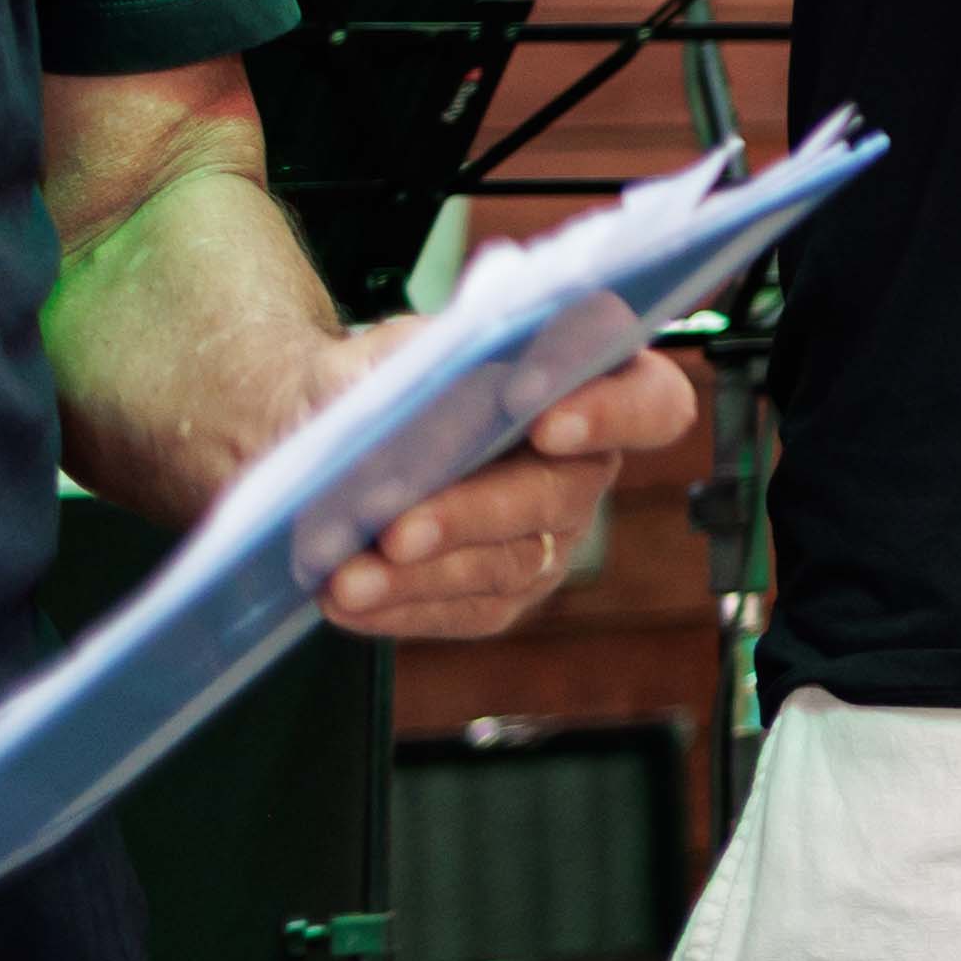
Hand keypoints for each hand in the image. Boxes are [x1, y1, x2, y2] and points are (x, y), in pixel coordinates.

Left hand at [313, 339, 705, 636]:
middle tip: (399, 529)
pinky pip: (465, 610)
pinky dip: (401, 606)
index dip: (615, 414)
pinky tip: (347, 597)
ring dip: (424, 574)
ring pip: (510, 563)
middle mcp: (581, 465)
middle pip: (563, 493)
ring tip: (348, 577)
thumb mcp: (381, 351)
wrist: (311, 438)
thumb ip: (408, 361)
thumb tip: (418, 395)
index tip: (546, 422)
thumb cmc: (367, 382)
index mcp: (583, 382)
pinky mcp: (502, 593)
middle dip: (477, 511)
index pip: (650, 401)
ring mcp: (547, 536)